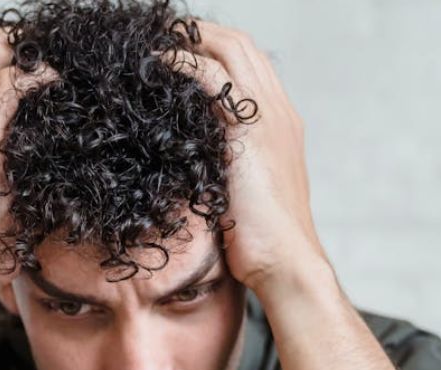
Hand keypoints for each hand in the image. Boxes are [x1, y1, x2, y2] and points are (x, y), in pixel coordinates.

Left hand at [159, 20, 329, 293]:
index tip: (181, 49)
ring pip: (230, 49)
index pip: (251, 64)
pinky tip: (158, 65)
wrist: (285, 264)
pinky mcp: (247, 133)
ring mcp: (266, 119)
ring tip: (155, 41)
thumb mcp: (244, 194)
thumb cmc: (262, 244)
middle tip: (163, 35)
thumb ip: (227, 168)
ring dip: (190, 37)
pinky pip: (211, 78)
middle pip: (241, 45)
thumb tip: (193, 168)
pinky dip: (183, 62)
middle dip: (201, 32)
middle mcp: (279, 113)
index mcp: (283, 124)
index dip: (216, 48)